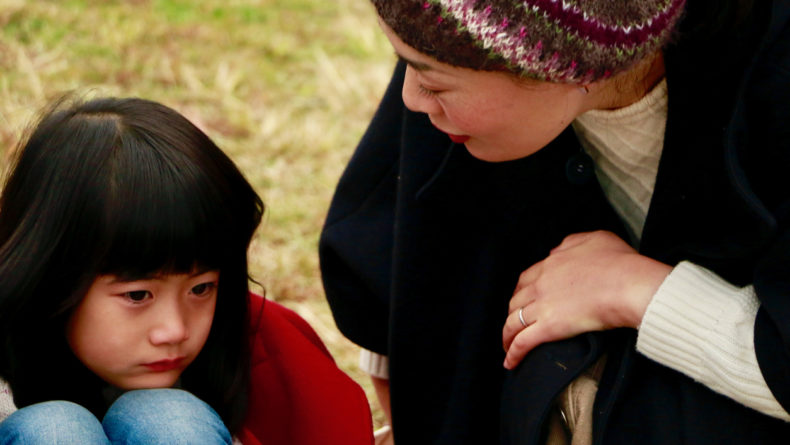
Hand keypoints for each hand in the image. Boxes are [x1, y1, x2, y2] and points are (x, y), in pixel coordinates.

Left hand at [502, 230, 671, 369]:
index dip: (521, 292)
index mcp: (551, 264)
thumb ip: (572, 243)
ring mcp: (543, 305)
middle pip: (516, 301)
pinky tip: (510, 362)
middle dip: (511, 313)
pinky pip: (523, 342)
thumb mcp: (595, 239)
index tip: (522, 300)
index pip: (526, 279)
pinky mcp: (549, 327)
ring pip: (513, 322)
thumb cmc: (620, 263)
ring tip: (507, 346)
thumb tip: (557, 251)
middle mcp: (541, 283)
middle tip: (514, 324)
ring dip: (507, 336)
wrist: (629, 284)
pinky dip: (513, 353)